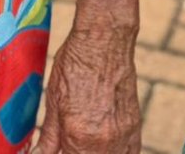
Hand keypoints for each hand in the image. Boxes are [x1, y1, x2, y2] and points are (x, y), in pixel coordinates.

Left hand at [32, 26, 140, 152]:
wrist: (105, 41)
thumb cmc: (75, 64)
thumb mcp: (54, 99)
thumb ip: (48, 135)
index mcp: (78, 137)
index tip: (56, 148)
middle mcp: (104, 144)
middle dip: (74, 152)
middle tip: (68, 140)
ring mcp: (123, 140)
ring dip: (93, 153)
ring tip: (84, 140)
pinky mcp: (136, 131)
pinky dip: (114, 153)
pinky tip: (101, 144)